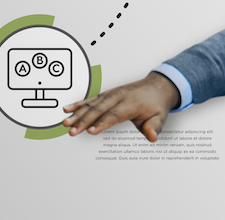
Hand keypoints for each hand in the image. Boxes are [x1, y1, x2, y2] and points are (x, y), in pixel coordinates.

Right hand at [61, 72, 180, 140]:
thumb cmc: (156, 104)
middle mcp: (119, 97)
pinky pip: (90, 99)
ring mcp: (111, 94)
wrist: (157, 86)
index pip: (114, 115)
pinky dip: (78, 104)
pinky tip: (66, 110)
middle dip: (84, 121)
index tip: (90, 131)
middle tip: (72, 131)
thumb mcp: (160, 117)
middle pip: (98, 110)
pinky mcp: (106, 95)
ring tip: (65, 123)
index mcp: (131, 103)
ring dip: (77, 114)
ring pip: (91, 104)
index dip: (102, 123)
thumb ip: (154, 128)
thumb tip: (152, 137)